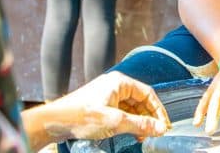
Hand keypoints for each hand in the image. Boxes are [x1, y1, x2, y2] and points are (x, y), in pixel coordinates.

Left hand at [47, 71, 170, 141]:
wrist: (55, 121)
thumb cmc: (81, 116)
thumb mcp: (115, 122)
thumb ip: (140, 124)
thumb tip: (159, 128)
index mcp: (119, 82)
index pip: (148, 93)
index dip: (158, 110)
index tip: (164, 125)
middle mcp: (115, 85)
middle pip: (140, 100)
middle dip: (148, 117)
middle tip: (155, 133)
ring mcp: (107, 95)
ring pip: (131, 107)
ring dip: (139, 121)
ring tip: (143, 136)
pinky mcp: (101, 105)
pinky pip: (121, 112)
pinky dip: (128, 122)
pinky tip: (130, 133)